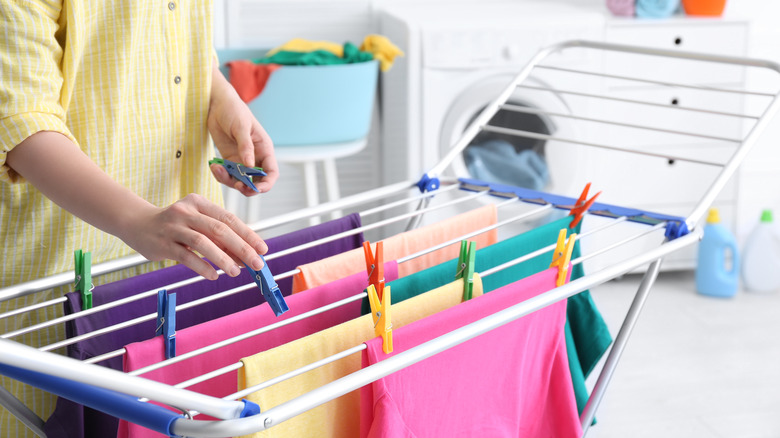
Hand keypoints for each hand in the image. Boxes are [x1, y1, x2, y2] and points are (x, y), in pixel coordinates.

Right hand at [119, 194, 267, 279]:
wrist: (137, 224)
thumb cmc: (175, 226)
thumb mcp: (197, 224)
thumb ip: (218, 237)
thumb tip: (245, 257)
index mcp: (199, 203)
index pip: (229, 219)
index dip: (248, 235)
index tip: (262, 249)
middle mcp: (186, 212)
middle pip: (220, 230)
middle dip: (242, 248)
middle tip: (256, 264)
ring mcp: (173, 227)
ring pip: (203, 243)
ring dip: (223, 259)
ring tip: (235, 272)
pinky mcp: (163, 243)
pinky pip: (186, 256)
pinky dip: (202, 266)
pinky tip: (213, 276)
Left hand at [208, 62, 278, 195]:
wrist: (216, 104)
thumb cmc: (233, 110)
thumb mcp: (241, 127)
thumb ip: (245, 147)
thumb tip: (250, 166)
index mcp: (264, 149)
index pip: (271, 172)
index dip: (267, 184)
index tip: (256, 189)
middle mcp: (255, 156)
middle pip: (256, 181)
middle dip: (247, 187)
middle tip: (235, 185)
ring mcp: (241, 159)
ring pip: (240, 180)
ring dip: (229, 180)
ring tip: (217, 170)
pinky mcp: (228, 159)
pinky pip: (227, 173)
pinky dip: (221, 174)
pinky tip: (214, 166)